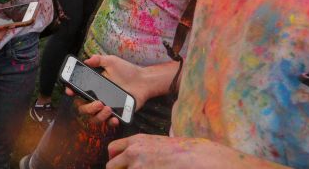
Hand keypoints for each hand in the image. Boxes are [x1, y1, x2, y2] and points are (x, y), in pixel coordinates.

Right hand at [66, 54, 148, 127]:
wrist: (144, 80)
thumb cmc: (127, 71)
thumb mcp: (112, 61)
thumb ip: (99, 59)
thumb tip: (87, 60)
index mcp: (94, 87)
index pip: (78, 92)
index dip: (71, 92)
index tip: (70, 91)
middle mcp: (98, 98)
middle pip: (84, 109)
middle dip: (88, 108)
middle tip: (98, 102)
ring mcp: (107, 108)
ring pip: (94, 119)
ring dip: (99, 116)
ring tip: (108, 108)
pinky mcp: (117, 114)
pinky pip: (109, 123)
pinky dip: (110, 122)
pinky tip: (115, 118)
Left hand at [107, 135, 249, 168]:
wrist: (197, 158)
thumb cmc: (183, 151)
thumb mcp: (159, 142)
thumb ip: (143, 148)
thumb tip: (135, 155)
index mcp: (136, 142)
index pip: (112, 150)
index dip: (115, 161)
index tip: (122, 167)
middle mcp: (133, 153)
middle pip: (111, 166)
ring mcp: (138, 167)